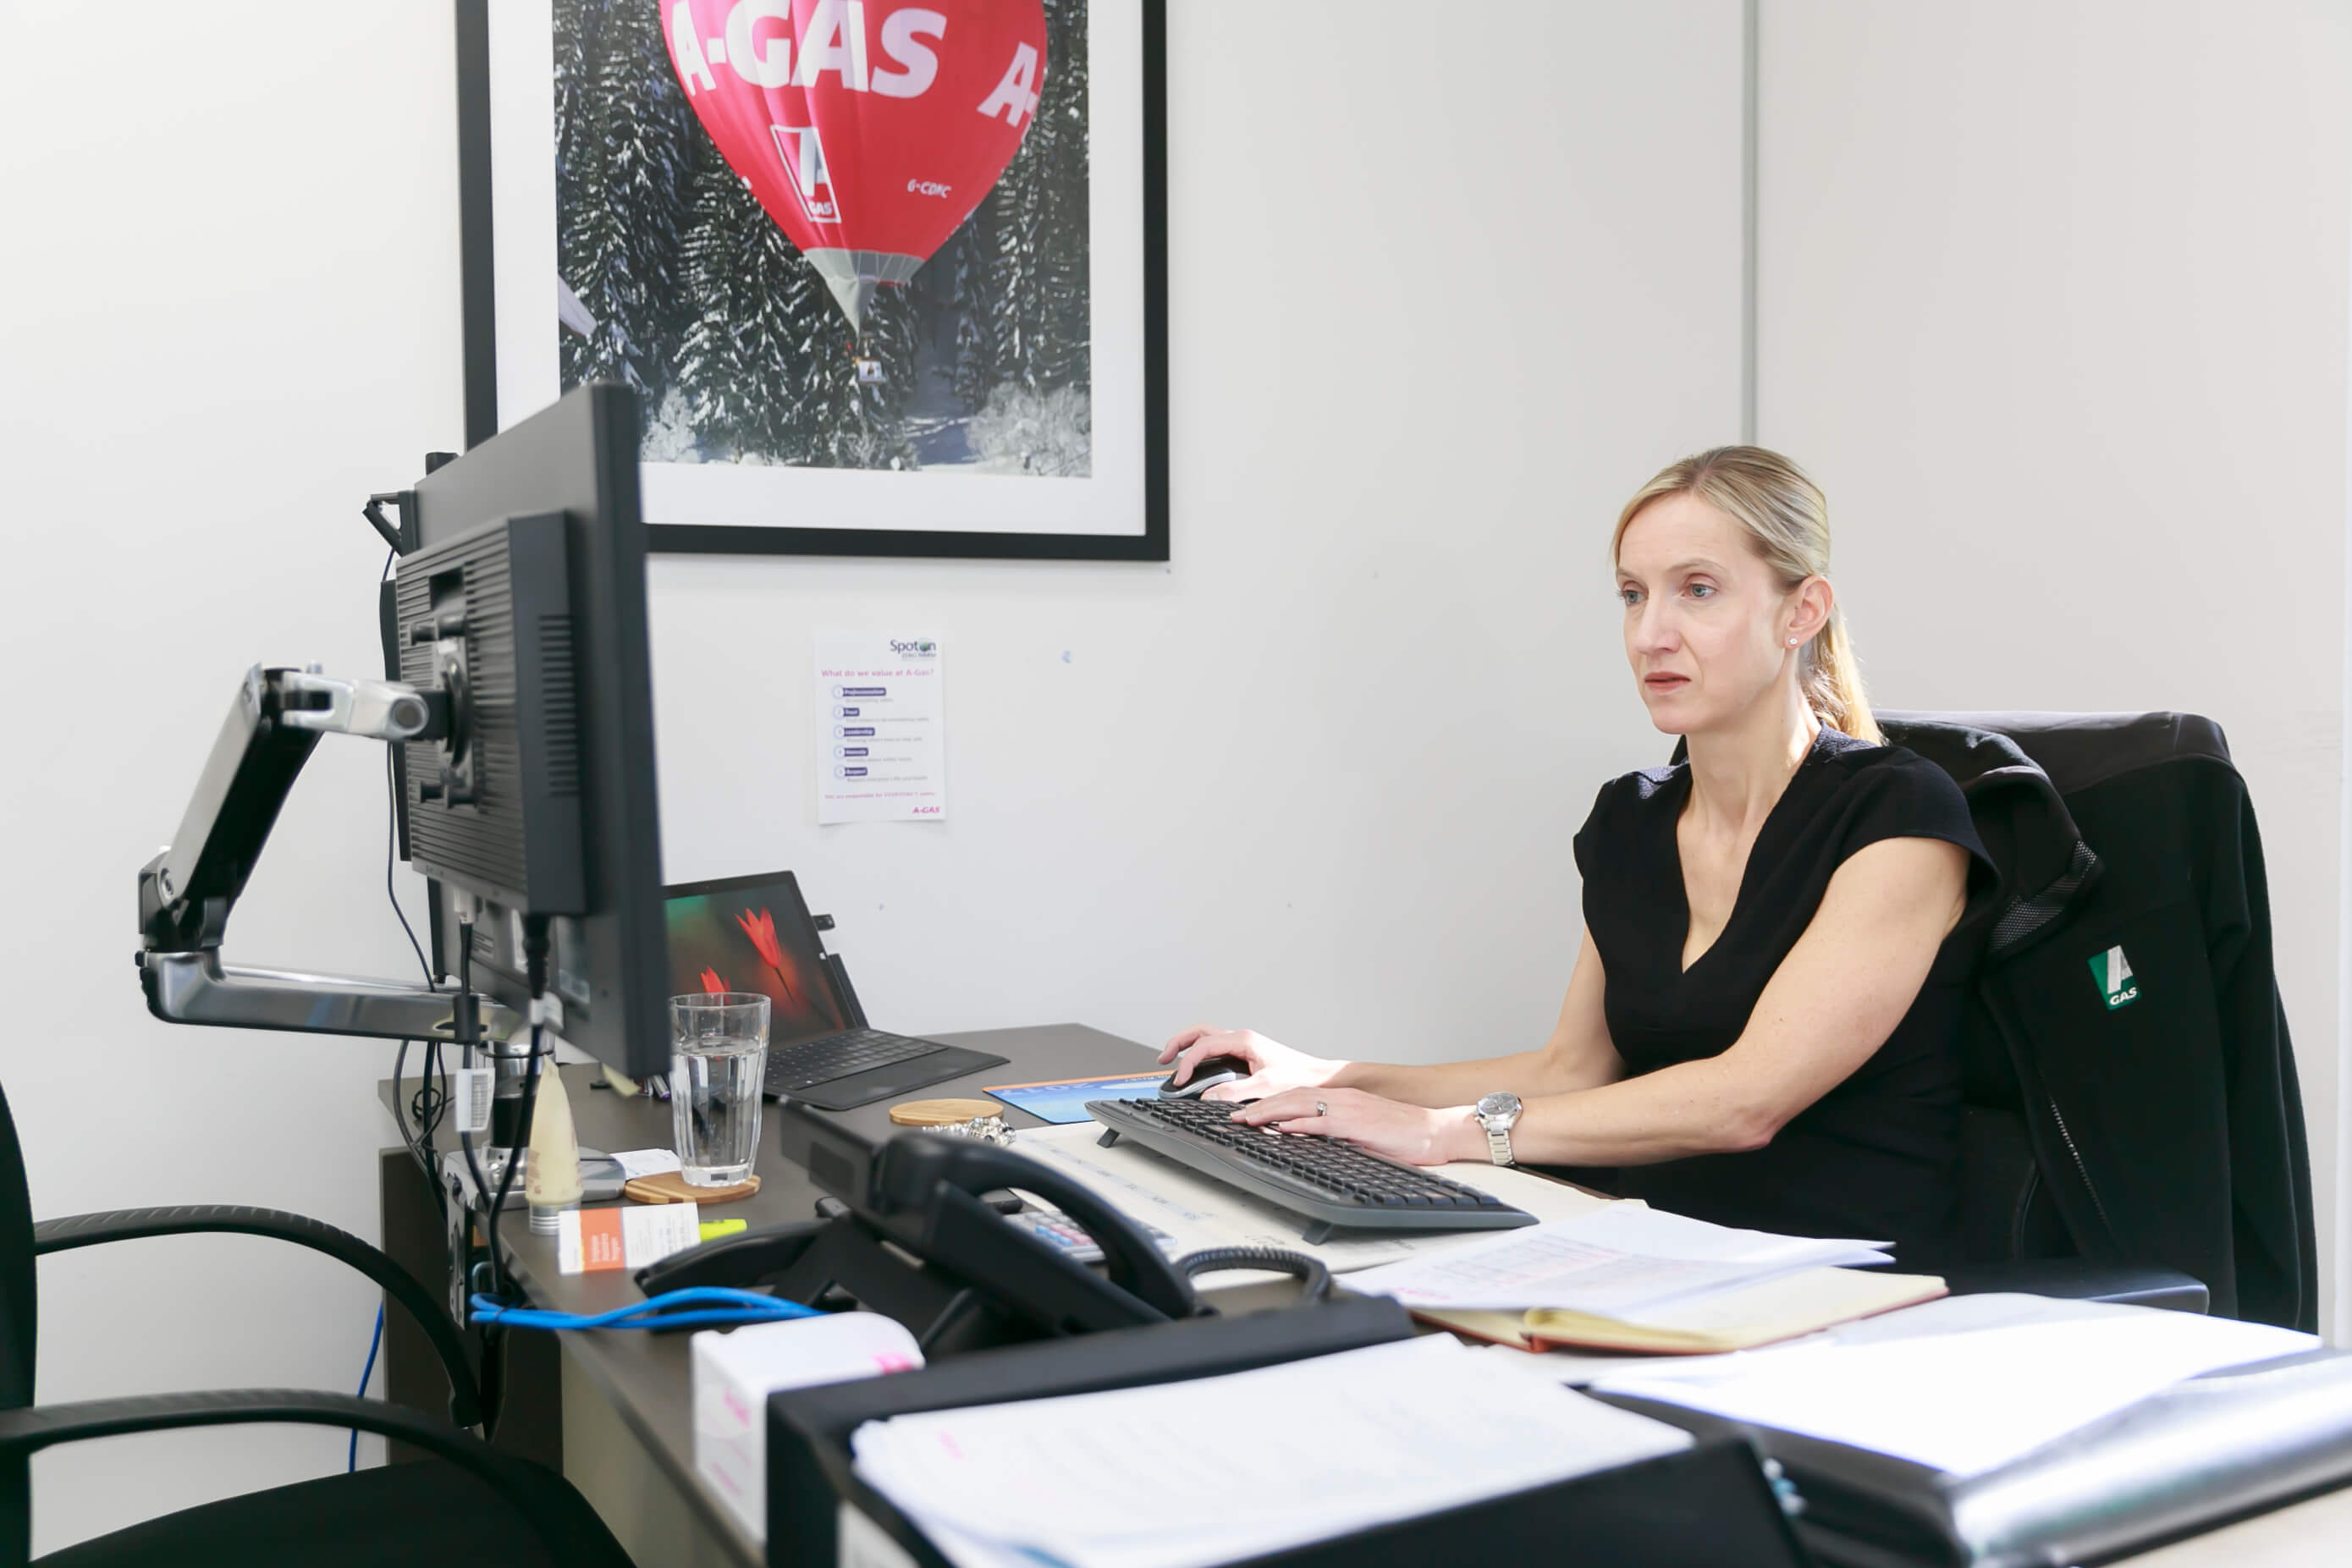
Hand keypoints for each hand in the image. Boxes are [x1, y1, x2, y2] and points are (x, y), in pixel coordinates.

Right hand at [1158, 1025, 1345, 1102]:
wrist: (1317, 1076)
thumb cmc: (1297, 1077)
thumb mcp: (1265, 1087)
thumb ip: (1234, 1092)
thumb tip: (1207, 1098)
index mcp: (1243, 1040)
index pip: (1204, 1045)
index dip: (1187, 1063)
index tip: (1180, 1080)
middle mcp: (1241, 1038)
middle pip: (1200, 1032)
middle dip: (1178, 1042)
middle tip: (1163, 1058)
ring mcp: (1243, 1044)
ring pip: (1207, 1036)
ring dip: (1188, 1045)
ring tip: (1173, 1059)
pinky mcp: (1246, 1052)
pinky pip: (1216, 1046)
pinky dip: (1200, 1053)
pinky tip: (1197, 1067)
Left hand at [1229, 1087, 1478, 1166]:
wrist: (1434, 1131)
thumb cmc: (1401, 1134)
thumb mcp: (1361, 1131)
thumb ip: (1333, 1132)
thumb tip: (1303, 1140)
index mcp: (1340, 1099)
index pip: (1296, 1097)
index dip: (1267, 1104)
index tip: (1244, 1112)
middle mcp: (1340, 1099)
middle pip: (1290, 1098)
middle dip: (1258, 1107)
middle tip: (1232, 1116)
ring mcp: (1348, 1110)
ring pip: (1300, 1106)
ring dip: (1270, 1113)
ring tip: (1245, 1120)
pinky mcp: (1357, 1124)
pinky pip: (1323, 1123)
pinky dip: (1300, 1126)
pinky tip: (1282, 1130)